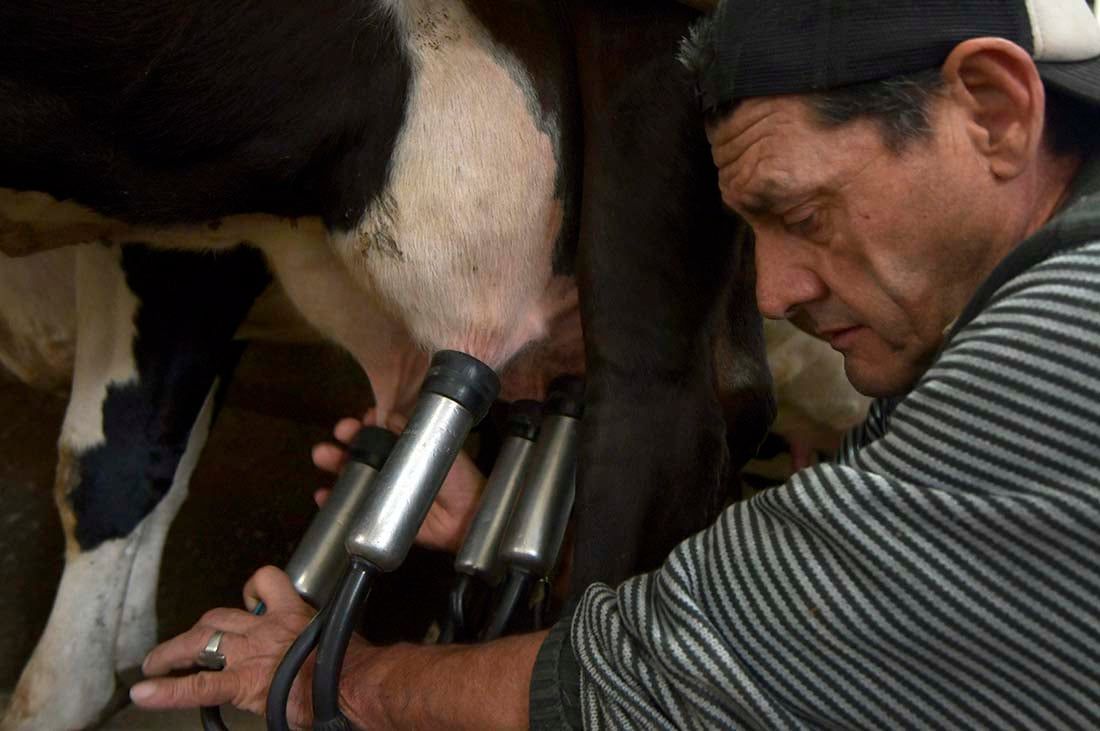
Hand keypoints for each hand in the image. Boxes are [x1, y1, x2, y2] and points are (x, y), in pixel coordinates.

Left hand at [130, 566, 372, 728]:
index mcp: (292, 612)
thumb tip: (314, 656)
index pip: (265, 584)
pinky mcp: (242, 681)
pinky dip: (168, 690)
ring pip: (201, 640)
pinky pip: (199, 685)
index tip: (247, 604)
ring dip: (171, 653)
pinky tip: (145, 693)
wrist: (354, 683)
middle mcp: (265, 627)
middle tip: (180, 647)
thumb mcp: (336, 639)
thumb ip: (315, 640)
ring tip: (154, 665)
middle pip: (218, 616)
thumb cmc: (352, 667)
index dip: (250, 593)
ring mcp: (250, 653)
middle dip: (195, 630)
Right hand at [311, 409, 486, 553]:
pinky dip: (334, 500)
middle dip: (346, 441)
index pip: (382, 430)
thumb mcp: (439, 446)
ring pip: (353, 474)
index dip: (367, 423)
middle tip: (337, 434)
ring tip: (322, 456)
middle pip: (362, 450)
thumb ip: (416, 430)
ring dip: (334, 465)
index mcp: (408, 447)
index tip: (360, 418)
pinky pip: (353, 506)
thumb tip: (389, 413)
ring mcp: (384, 490)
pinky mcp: (379, 514)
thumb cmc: (458, 479)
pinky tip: (322, 495)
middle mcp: (393, 466)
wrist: (466, 517)